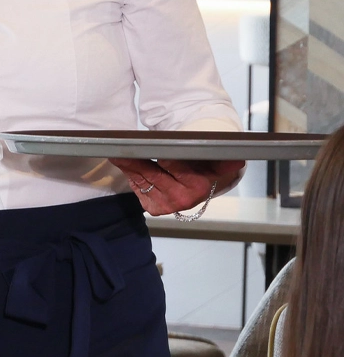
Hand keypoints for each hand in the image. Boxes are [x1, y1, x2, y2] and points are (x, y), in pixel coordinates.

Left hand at [109, 158, 244, 215]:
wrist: (203, 184)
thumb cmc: (205, 165)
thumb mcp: (215, 161)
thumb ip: (224, 159)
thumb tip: (238, 160)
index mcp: (197, 185)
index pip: (172, 166)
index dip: (159, 156)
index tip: (147, 148)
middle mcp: (182, 198)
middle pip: (152, 174)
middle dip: (135, 161)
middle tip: (119, 150)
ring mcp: (168, 205)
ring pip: (143, 182)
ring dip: (129, 168)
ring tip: (118, 154)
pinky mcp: (156, 208)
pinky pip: (139, 191)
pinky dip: (133, 178)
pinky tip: (128, 167)